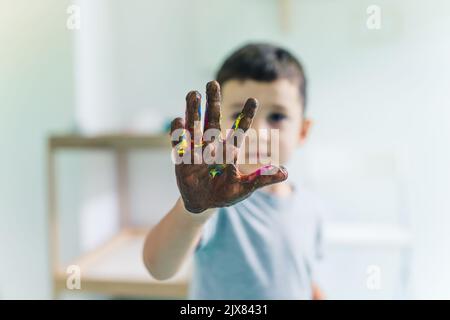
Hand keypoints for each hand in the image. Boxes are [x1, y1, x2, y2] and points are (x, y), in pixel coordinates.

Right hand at [170, 81, 287, 212]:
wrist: (204, 204)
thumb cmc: (225, 193)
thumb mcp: (245, 187)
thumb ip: (262, 179)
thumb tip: (286, 173)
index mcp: (229, 150)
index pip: (239, 130)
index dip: (245, 116)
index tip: (253, 100)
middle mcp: (212, 145)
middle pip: (212, 121)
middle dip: (212, 103)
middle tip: (212, 83)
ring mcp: (196, 151)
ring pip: (194, 127)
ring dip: (193, 111)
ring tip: (193, 93)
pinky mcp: (182, 159)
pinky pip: (179, 143)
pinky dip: (178, 132)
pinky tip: (179, 120)